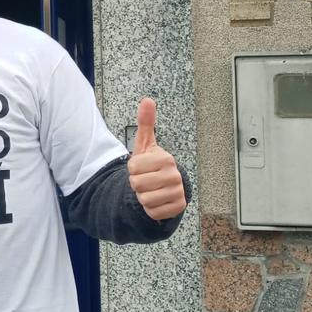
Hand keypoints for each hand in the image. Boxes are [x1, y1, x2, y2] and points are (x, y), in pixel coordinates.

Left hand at [128, 98, 185, 220]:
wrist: (165, 186)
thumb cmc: (152, 164)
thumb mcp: (146, 144)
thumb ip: (146, 123)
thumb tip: (147, 100)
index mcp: (165, 159)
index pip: (133, 168)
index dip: (133, 168)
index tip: (142, 167)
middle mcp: (175, 175)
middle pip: (137, 184)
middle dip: (136, 183)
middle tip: (146, 179)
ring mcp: (178, 192)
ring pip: (144, 199)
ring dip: (142, 196)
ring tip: (151, 189)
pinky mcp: (177, 208)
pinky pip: (153, 212)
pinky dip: (150, 209)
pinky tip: (157, 200)